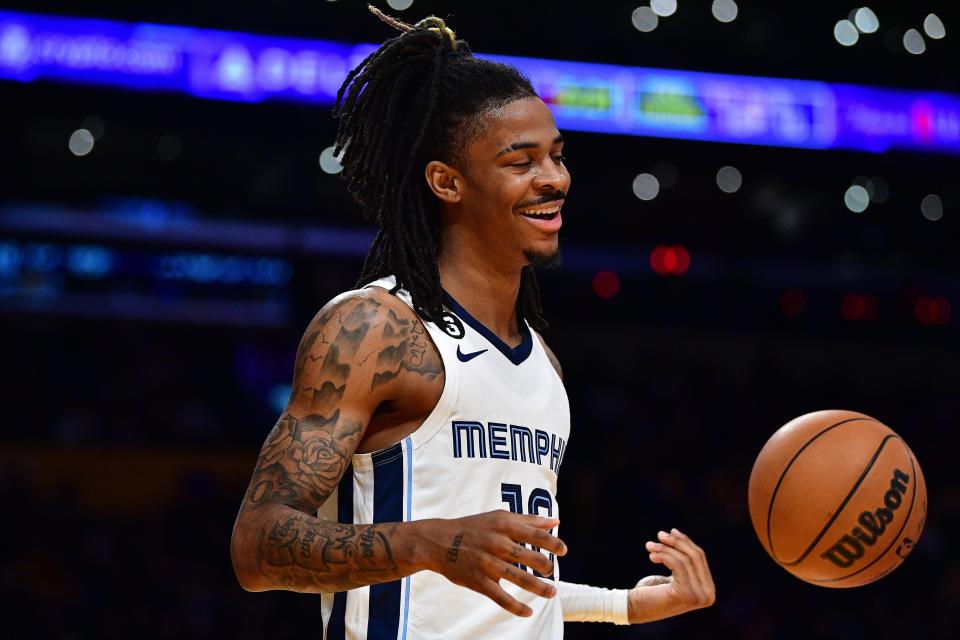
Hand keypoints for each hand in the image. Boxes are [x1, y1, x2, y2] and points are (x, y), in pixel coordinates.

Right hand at [418, 511, 567, 616]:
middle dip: (547, 567)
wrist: (438, 541)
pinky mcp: (478, 581)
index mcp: (504, 525)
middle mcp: (497, 543)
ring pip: (520, 579)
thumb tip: (555, 523)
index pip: (536, 535)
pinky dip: (517, 607)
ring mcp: (487, 563)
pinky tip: (529, 611)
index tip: (564, 551)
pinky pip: (501, 597)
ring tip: (551, 592)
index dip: (554, 544)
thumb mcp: (498, 517)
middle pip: (531, 557)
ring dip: (540, 588)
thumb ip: (527, 520)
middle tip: (551, 571)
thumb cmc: (474, 527)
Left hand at [628, 528, 715, 623]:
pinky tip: (652, 556)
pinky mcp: (685, 594)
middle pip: (696, 557)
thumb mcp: (670, 573)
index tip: (671, 531)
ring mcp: (698, 596)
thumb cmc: (652, 591)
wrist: (636, 609)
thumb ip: (681, 560)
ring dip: (665, 549)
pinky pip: (678, 565)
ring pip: (685, 560)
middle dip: (677, 542)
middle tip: (660, 534)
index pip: (700, 558)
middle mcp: (707, 595)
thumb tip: (677, 534)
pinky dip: (664, 555)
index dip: (685, 542)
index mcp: (708, 590)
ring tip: (650, 546)